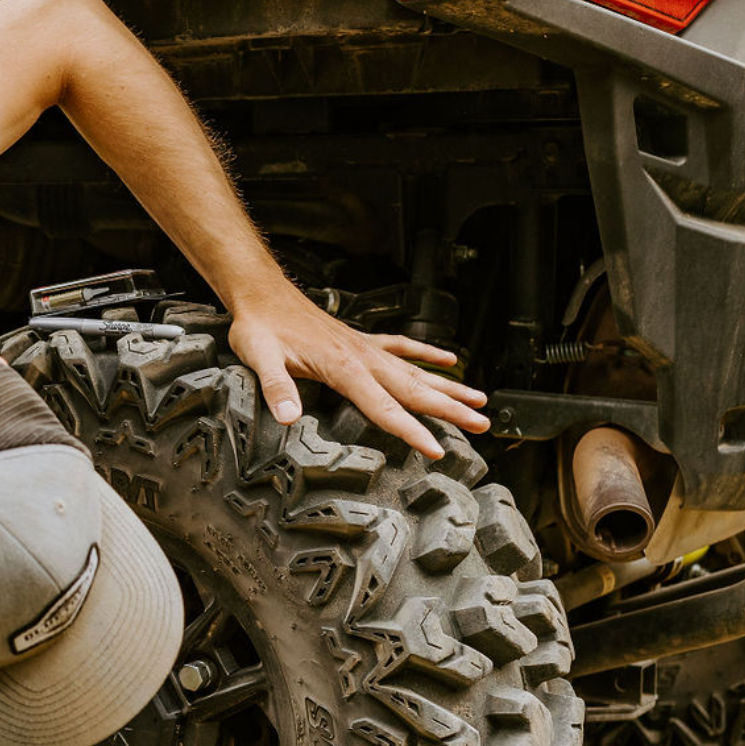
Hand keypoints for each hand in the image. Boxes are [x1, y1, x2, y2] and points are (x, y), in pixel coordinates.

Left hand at [227, 285, 488, 459]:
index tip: (436, 450)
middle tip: (483, 425)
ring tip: (481, 401)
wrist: (263, 294)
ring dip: (449, 387)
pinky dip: (427, 354)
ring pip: (417, 371)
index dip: (412, 431)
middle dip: (451, 410)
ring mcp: (366, 348)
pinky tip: (448, 361)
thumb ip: (277, 388)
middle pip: (415, 390)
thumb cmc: (260, 327)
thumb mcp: (260, 358)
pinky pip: (403, 347)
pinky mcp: (361, 341)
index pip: (385, 408)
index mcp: (344, 368)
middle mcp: (363, 357)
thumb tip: (288, 418)